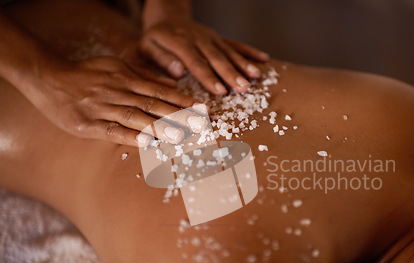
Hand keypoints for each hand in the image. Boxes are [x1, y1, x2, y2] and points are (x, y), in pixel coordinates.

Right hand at [26, 56, 205, 145]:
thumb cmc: (86, 74)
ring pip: (135, 118)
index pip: (160, 92)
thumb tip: (173, 85)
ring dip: (159, 127)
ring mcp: (102, 108)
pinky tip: (146, 144)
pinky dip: (129, 137)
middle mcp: (117, 92)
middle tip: (200, 125)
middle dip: (178, 116)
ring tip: (180, 137)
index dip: (182, 101)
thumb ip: (145, 76)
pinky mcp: (86, 124)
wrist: (48, 78)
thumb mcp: (116, 66)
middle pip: (153, 105)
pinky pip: (111, 131)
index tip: (201, 110)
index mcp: (126, 78)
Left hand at [140, 20, 269, 94]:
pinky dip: (250, 51)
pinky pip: (236, 44)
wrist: (167, 17)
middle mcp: (198, 39)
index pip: (196, 62)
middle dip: (231, 74)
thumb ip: (160, 59)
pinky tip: (264, 59)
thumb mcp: (146, 48)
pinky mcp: (218, 38)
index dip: (209, 77)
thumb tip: (178, 71)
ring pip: (229, 51)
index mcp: (179, 43)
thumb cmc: (155, 39)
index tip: (220, 92)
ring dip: (244, 64)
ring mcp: (211, 38)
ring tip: (256, 77)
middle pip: (217, 57)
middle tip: (243, 88)